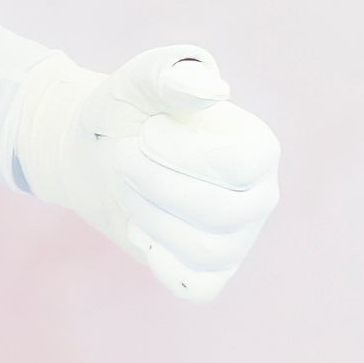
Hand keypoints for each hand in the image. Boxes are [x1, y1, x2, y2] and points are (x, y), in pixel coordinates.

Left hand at [12, 46, 279, 301]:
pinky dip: (161, 261)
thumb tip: (213, 90)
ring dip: (149, 217)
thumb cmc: (129, 113)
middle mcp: (260, 196)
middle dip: (155, 185)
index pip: (240, 166)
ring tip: (129, 189)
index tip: (148, 130)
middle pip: (221, 212)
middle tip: (122, 157)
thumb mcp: (136, 82)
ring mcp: (239, 238)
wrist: (102, 153)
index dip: (183, 153)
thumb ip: (168, 75)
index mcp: (259, 147)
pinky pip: (197, 287)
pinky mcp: (212, 271)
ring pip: (204, 250)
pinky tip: (141, 228)